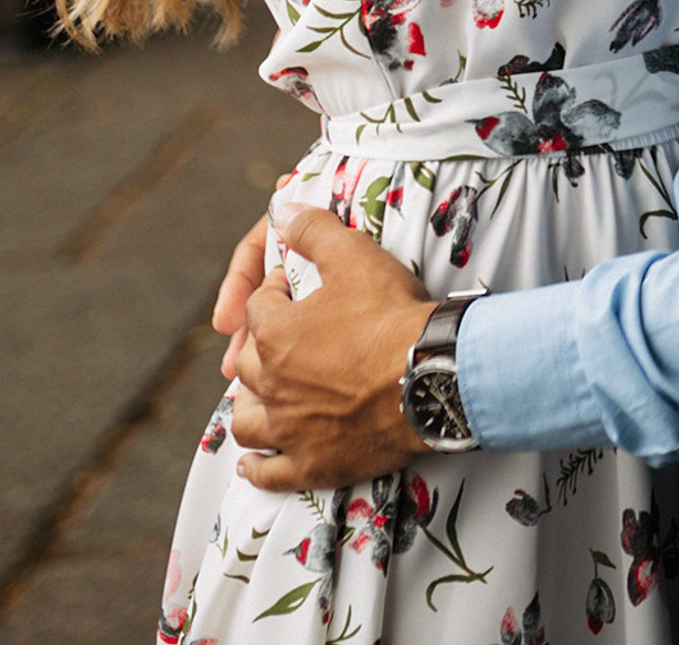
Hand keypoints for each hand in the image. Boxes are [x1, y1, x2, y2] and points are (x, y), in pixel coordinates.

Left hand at [229, 205, 437, 492]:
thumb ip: (315, 230)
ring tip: (262, 394)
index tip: (298, 286)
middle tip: (288, 335)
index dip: (277, 290)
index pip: (259, 307)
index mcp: (275, 335)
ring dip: (249, 404)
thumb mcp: (356, 257)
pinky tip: (254, 461)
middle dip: (261, 344)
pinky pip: (268, 472)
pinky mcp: (310, 464)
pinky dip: (257, 466)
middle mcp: (270, 385)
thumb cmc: (394, 315)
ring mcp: (288, 429)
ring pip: (247, 419)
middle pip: (247, 363)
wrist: (431, 375)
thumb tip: (281, 206)